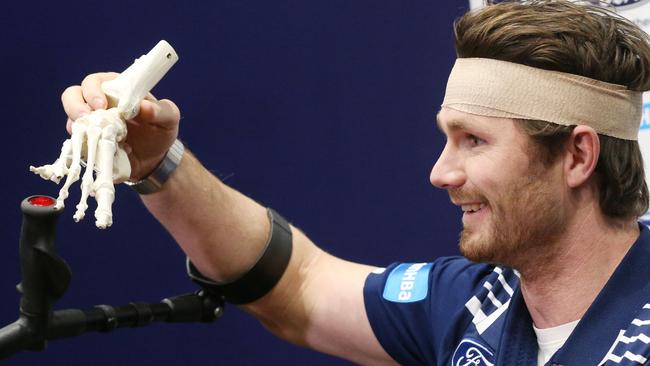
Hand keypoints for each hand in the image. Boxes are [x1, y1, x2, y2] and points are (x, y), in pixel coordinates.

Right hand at [61, 72, 180, 180]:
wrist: (156, 160)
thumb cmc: (160, 131)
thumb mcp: (169, 118)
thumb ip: (161, 110)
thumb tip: (143, 106)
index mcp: (115, 90)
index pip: (94, 81)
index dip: (93, 90)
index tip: (101, 105)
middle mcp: (98, 104)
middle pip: (72, 96)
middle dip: (75, 106)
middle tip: (86, 118)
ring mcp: (90, 124)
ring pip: (72, 120)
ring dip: (80, 129)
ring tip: (97, 138)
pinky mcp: (88, 144)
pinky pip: (78, 144)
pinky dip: (87, 148)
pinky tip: (105, 152)